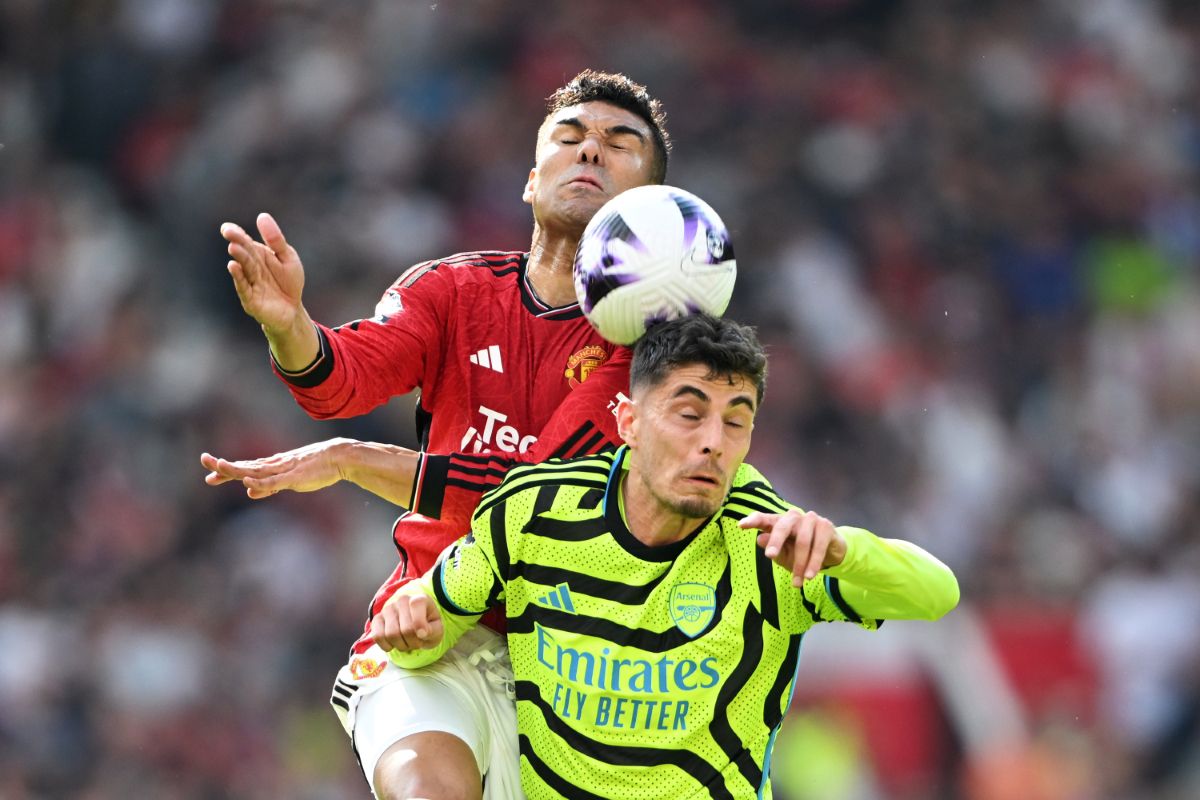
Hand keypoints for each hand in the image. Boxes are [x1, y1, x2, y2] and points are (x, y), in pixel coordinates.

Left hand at [200, 439, 350, 498]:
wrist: (339, 457)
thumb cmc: (316, 469)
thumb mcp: (289, 481)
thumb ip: (269, 487)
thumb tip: (248, 492)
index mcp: (272, 466)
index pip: (245, 468)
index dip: (227, 470)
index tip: (209, 475)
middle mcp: (274, 466)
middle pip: (245, 466)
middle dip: (225, 465)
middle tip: (205, 460)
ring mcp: (283, 470)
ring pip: (256, 470)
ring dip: (238, 469)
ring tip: (220, 466)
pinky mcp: (294, 477)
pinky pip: (275, 481)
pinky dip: (261, 482)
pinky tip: (248, 483)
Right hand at [220, 212, 305, 334]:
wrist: (293, 311)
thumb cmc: (289, 283)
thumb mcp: (287, 257)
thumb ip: (276, 240)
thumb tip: (261, 216)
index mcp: (258, 255)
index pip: (245, 242)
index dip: (236, 234)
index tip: (227, 227)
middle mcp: (251, 268)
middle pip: (244, 253)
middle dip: (237, 242)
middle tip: (229, 232)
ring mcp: (249, 283)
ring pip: (244, 269)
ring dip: (239, 258)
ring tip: (234, 247)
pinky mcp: (250, 299)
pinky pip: (244, 287)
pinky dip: (239, 278)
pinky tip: (233, 266)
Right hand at [372, 592, 444, 651]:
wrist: (416, 626)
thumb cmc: (428, 627)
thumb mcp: (437, 629)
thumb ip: (432, 630)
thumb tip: (421, 633)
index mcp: (419, 598)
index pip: (416, 604)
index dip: (420, 623)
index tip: (424, 634)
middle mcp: (401, 600)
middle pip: (406, 629)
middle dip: (413, 642)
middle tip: (417, 642)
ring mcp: (387, 609)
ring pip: (391, 634)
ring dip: (401, 646)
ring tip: (407, 643)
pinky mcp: (377, 619)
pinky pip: (377, 636)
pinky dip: (387, 646)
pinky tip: (394, 644)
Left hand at [740, 509, 846, 586]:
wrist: (830, 552)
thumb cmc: (801, 554)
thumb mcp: (784, 556)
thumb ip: (773, 549)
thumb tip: (760, 539)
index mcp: (779, 522)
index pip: (764, 519)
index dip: (753, 521)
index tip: (741, 525)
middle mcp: (793, 517)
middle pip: (782, 526)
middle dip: (776, 541)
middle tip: (770, 556)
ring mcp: (810, 519)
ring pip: (802, 541)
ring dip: (800, 564)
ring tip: (797, 583)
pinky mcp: (826, 526)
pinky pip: (819, 546)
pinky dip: (814, 563)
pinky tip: (809, 576)